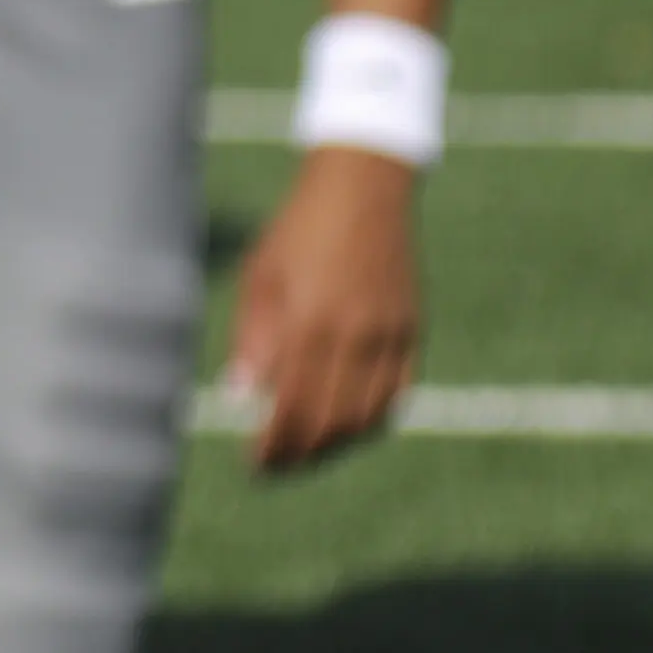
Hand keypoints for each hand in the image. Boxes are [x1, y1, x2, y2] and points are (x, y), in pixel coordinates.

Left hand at [223, 146, 423, 469]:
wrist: (362, 187)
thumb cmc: (299, 230)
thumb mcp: (260, 277)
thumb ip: (252, 340)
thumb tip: (241, 397)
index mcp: (309, 323)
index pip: (292, 411)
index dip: (273, 448)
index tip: (254, 464)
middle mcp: (354, 336)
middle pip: (330, 424)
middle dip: (300, 455)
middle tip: (276, 465)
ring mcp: (389, 335)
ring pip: (367, 418)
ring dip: (335, 445)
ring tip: (306, 449)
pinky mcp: (411, 330)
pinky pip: (397, 395)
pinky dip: (372, 420)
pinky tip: (346, 424)